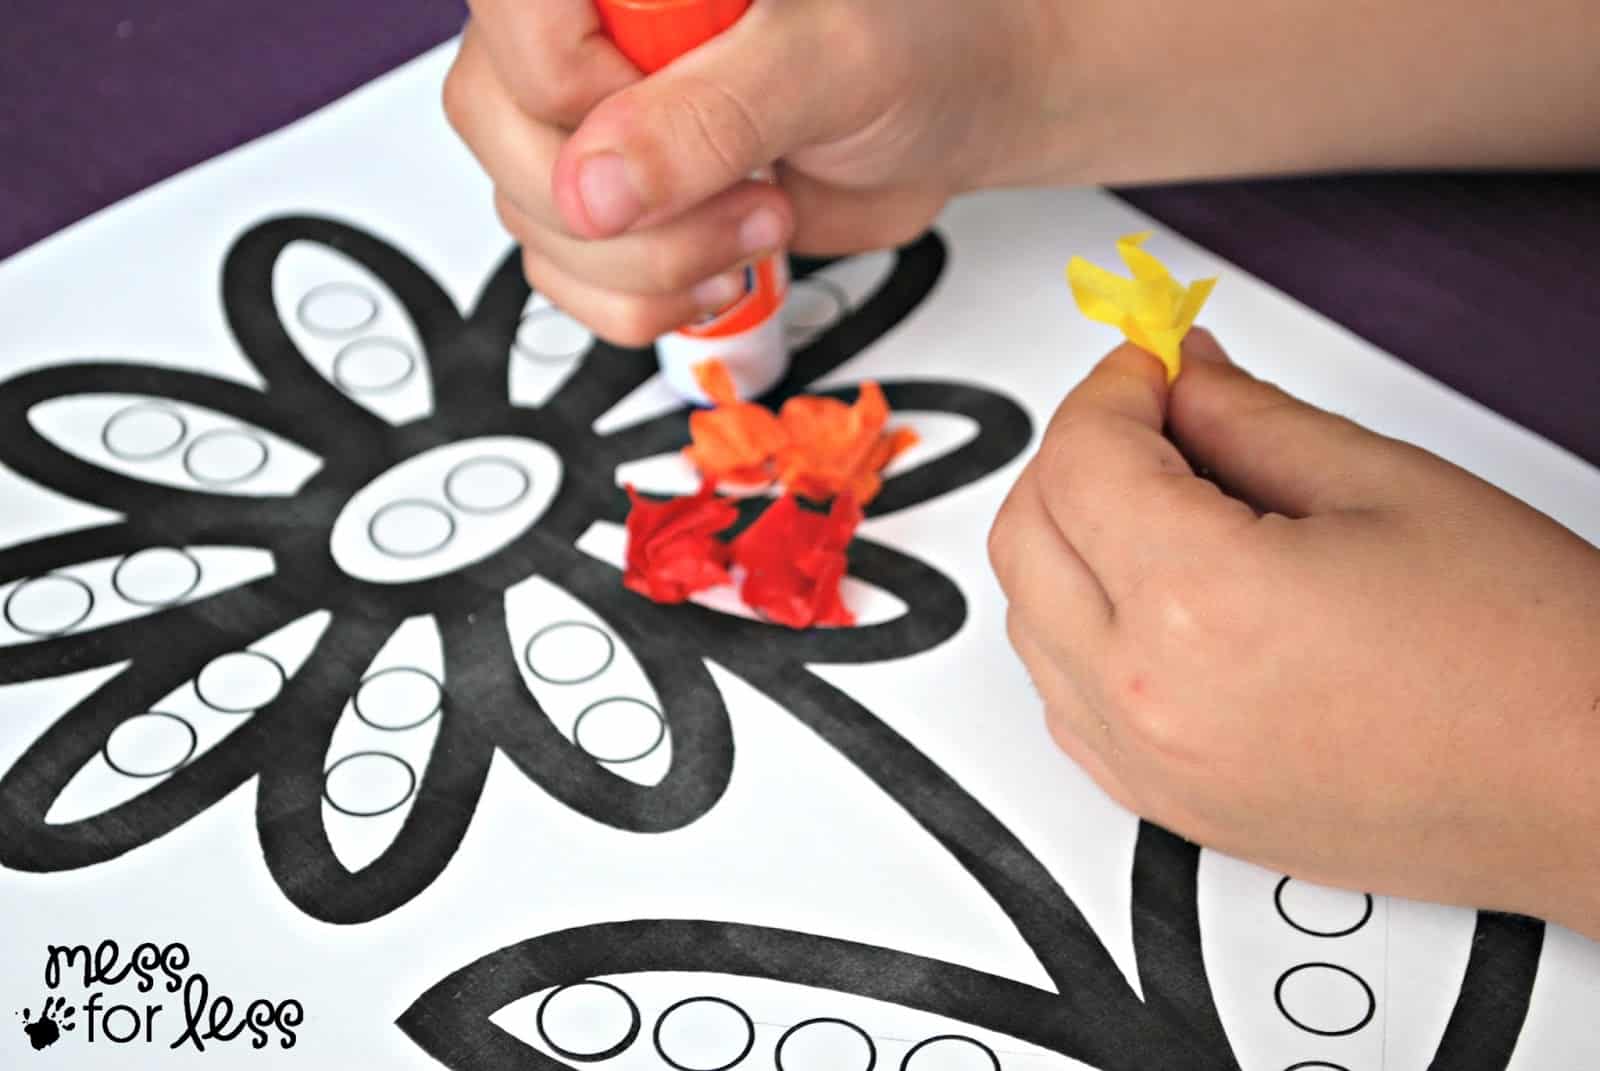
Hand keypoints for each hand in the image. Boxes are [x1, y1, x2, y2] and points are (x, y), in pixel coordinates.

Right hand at [442, 0, 1064, 344]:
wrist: (953, 111)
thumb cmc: (916, 46)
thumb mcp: (829, 65)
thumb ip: (711, 118)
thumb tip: (598, 184)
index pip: (515, 16)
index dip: (575, 91)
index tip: (679, 125)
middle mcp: (591, 28)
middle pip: (498, 124)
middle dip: (628, 204)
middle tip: (746, 192)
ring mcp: (596, 117)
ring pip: (531, 213)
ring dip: (648, 263)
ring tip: (756, 223)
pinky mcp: (617, 198)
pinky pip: (561, 273)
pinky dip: (641, 302)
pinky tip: (718, 269)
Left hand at [988, 330, 1599, 936]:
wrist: (1588, 795)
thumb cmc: (1528, 660)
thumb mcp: (1383, 487)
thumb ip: (1247, 418)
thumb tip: (1182, 376)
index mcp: (1197, 603)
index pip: (1080, 458)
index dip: (1112, 387)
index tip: (1152, 362)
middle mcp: (1147, 697)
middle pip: (1025, 535)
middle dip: (1074, 455)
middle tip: (1151, 418)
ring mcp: (1149, 767)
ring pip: (1029, 618)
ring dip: (1067, 539)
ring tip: (1158, 501)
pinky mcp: (1167, 808)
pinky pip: (1065, 698)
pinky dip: (1078, 629)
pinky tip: (1149, 594)